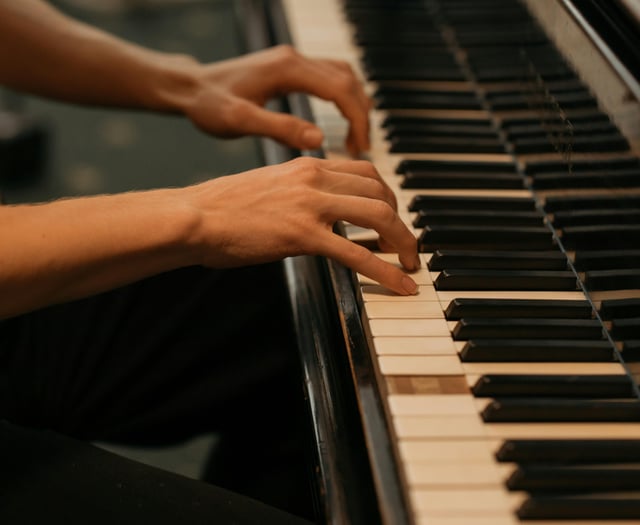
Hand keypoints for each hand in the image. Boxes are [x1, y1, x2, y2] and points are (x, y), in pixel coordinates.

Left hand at [183, 45, 371, 155]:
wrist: (190, 88)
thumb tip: (319, 138)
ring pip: (342, 76)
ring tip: (354, 138)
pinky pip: (329, 78)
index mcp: (288, 69)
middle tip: (360, 148)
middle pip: (347, 80)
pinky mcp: (289, 68)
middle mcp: (294, 59)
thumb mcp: (241, 121)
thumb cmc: (209, 105)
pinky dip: (343, 98)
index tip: (360, 147)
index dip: (357, 118)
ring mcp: (293, 61)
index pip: (340, 89)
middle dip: (360, 114)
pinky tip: (340, 121)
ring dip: (355, 104)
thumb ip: (279, 129)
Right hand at [185, 157, 418, 294]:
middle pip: (381, 193)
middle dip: (402, 221)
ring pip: (378, 217)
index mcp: (308, 165)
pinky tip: (401, 286)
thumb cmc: (224, 206)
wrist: (194, 216)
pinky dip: (386, 271)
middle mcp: (314, 178)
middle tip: (406, 245)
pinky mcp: (302, 235)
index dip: (389, 196)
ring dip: (404, 242)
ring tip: (411, 264)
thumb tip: (321, 211)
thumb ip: (301, 191)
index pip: (366, 172)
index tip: (393, 217)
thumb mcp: (270, 186)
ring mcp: (310, 205)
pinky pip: (357, 254)